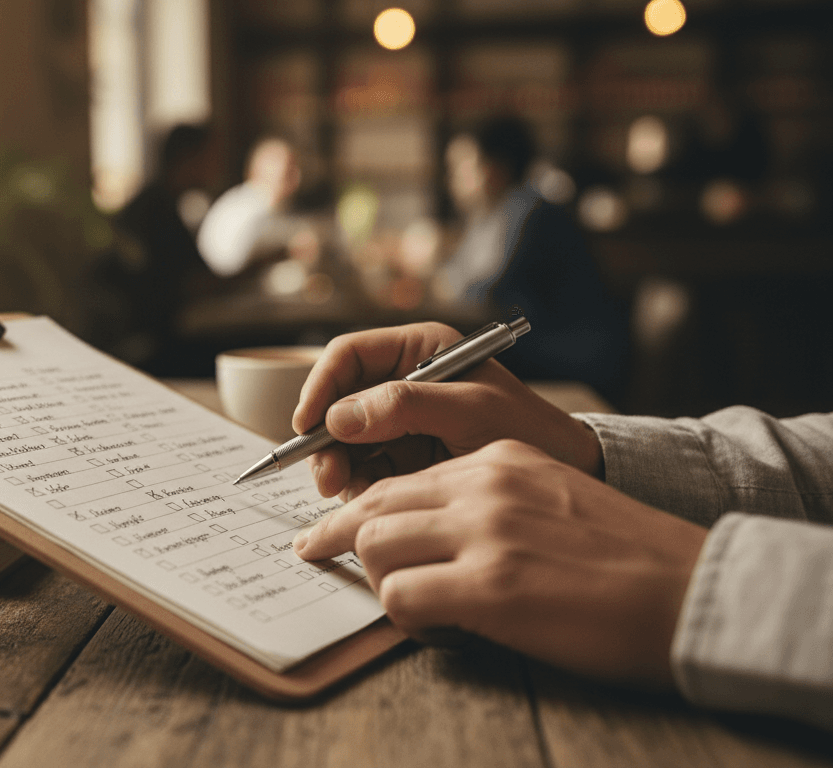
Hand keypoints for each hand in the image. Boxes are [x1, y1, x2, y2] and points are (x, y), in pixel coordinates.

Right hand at [291, 322, 602, 499]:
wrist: (567, 474)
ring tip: (356, 492)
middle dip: (326, 439)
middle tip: (328, 476)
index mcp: (419, 349)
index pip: (348, 356)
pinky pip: (362, 468)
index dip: (320, 387)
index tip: (308, 425)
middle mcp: (402, 380)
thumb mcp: (471, 411)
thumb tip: (339, 416)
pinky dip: (358, 485)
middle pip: (337, 401)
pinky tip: (373, 498)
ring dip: (340, 467)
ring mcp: (401, 421)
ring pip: (344, 440)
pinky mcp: (403, 456)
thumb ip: (405, 406)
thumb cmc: (530, 431)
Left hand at [293, 440, 707, 687]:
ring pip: (374, 543)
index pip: (400, 476)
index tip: (331, 525)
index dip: (358, 505)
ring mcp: (485, 533)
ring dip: (375, 578)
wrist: (695, 589)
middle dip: (337, 534)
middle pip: (373, 503)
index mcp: (499, 460)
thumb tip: (429, 538)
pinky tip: (433, 627)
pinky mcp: (491, 586)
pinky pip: (401, 597)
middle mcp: (484, 485)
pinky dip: (402, 618)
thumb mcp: (552, 500)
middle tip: (312, 552)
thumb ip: (489, 505)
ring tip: (401, 602)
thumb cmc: (630, 559)